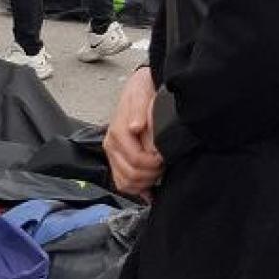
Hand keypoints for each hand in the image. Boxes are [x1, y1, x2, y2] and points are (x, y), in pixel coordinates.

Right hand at [104, 64, 163, 198]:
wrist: (139, 90)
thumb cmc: (143, 93)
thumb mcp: (143, 96)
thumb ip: (140, 112)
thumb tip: (135, 127)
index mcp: (117, 133)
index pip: (136, 160)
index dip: (155, 164)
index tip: (166, 157)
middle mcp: (112, 146)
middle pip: (131, 175)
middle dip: (152, 174)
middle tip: (165, 165)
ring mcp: (113, 155)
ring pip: (126, 183)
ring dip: (145, 183)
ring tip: (159, 172)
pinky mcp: (117, 161)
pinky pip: (123, 184)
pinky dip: (138, 189)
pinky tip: (151, 188)